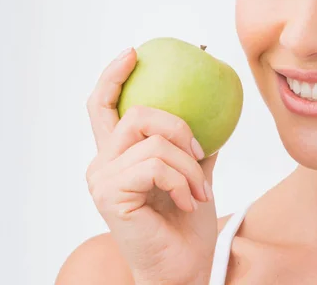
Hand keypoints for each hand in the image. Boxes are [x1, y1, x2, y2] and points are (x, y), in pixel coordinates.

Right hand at [85, 47, 218, 284]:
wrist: (181, 266)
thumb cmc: (185, 223)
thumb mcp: (193, 173)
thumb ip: (192, 143)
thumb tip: (215, 107)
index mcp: (117, 155)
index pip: (102, 106)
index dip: (113, 75)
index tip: (135, 53)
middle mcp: (102, 163)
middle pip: (134, 114)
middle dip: (177, 126)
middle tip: (199, 151)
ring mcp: (101, 178)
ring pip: (152, 141)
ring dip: (187, 165)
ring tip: (199, 190)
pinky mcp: (108, 194)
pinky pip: (154, 165)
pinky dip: (181, 180)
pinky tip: (188, 202)